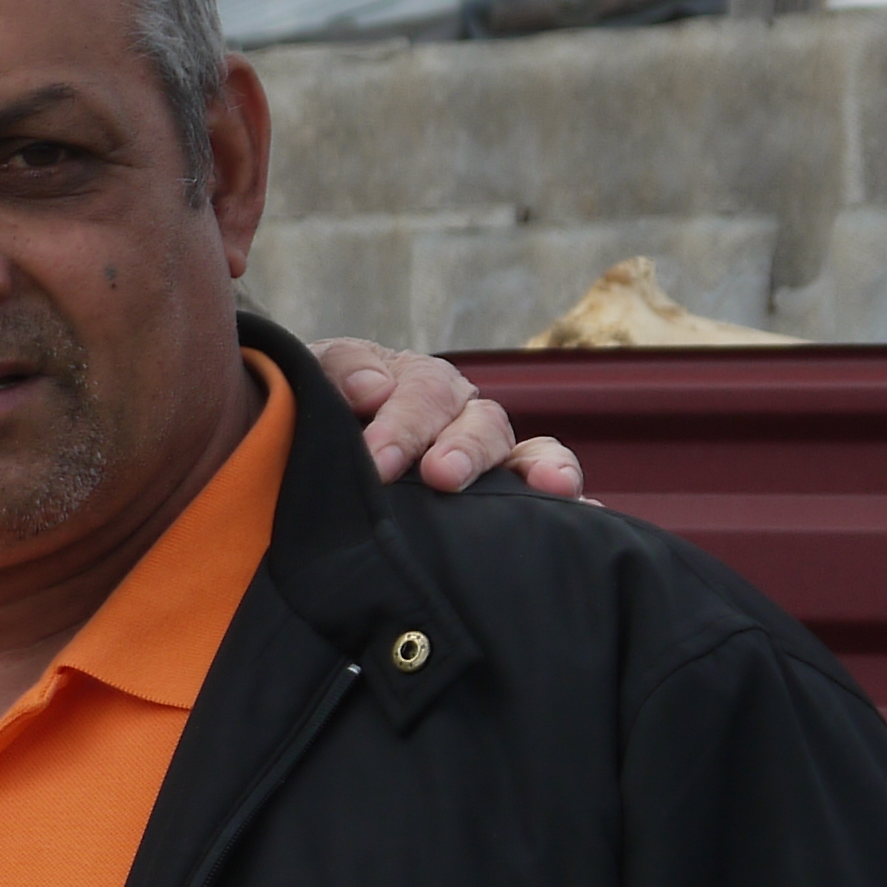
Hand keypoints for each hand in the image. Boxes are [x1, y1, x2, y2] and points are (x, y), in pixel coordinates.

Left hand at [309, 338, 585, 498]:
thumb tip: (374, 386)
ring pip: (526, 455)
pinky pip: (543, 501)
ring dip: (539, 468)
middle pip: (481, 424)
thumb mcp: (312, 379)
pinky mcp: (503, 500)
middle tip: (441, 476)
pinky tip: (586, 515)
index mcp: (417, 384)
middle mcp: (462, 417)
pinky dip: (571, 505)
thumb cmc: (312, 414)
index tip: (379, 460)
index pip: (425, 393)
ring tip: (552, 486)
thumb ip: (336, 371)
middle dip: (464, 450)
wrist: (300, 453)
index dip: (404, 424)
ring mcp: (488, 458)